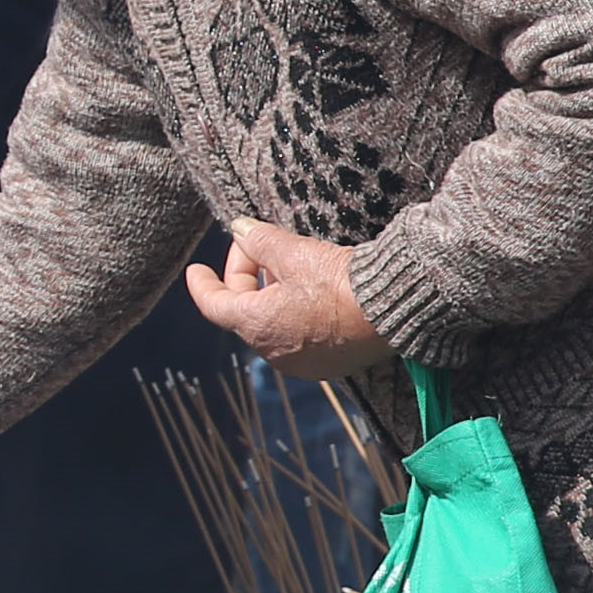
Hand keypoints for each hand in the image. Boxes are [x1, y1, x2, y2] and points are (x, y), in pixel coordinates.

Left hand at [183, 216, 387, 379]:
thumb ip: (260, 240)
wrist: (396, 308)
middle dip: (246, 277)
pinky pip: (299, 337)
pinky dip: (294, 314)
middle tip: (259, 247)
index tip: (196, 270)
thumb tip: (240, 228)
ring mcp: (302, 362)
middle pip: (244, 311)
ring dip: (271, 295)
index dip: (201, 284)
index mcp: (256, 326)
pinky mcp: (329, 364)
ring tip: (288, 265)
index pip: (213, 304)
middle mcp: (273, 352)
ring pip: (272, 324)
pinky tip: (312, 292)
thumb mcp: (295, 253)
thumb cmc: (342, 283)